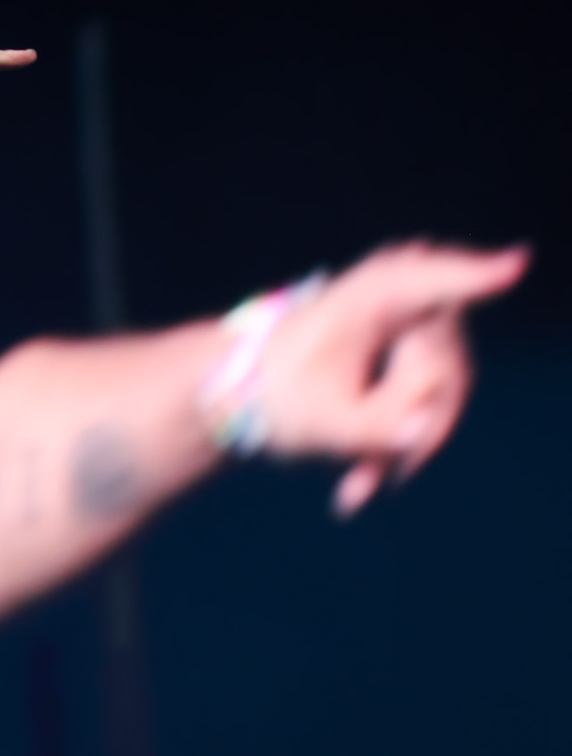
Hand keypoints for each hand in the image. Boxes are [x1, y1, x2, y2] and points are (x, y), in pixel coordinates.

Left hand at [255, 241, 529, 514]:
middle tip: (378, 478)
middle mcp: (401, 297)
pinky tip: (355, 492)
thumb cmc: (272, 395)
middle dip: (413, 429)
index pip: (434, 284)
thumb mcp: (316, 422)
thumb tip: (416, 433)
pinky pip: (430, 402)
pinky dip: (395, 445)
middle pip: (446, 372)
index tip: (513, 263)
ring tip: (352, 490)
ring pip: (442, 395)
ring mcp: (415, 321)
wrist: (241, 394)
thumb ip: (371, 428)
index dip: (475, 276)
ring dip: (400, 446)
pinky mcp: (417, 348)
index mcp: (372, 295)